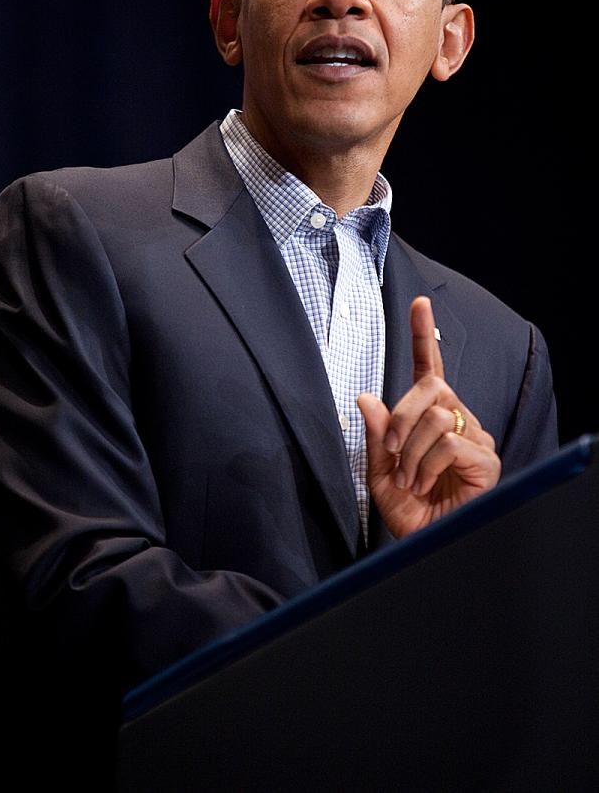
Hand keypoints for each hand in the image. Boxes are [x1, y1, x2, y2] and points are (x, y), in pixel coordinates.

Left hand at [357, 296, 500, 537]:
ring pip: (436, 414)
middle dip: (400, 415)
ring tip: (410, 478)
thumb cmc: (412, 514)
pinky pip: (449, 442)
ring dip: (411, 450)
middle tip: (391, 451)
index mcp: (430, 419)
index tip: (420, 305)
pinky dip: (427, 464)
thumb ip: (375, 437)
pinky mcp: (486, 460)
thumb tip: (366, 398)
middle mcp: (458, 421)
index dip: (423, 336)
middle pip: (430, 386)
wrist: (428, 547)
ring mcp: (475, 439)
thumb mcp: (380, 474)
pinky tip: (425, 484)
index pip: (429, 369)